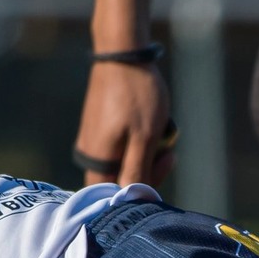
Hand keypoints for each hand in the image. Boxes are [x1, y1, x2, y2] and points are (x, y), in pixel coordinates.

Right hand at [74, 60, 174, 186]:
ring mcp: (95, 141)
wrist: (123, 55)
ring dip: (149, 155)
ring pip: (126, 163)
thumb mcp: (145, 138)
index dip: (143, 191)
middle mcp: (90, 154)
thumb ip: (137, 172)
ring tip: (162, 134)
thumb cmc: (137, 96)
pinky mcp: (101, 129)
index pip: (117, 197)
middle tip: (168, 151)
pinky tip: (153, 126)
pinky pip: (124, 147)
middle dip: (151, 170)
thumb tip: (133, 202)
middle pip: (123, 182)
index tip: (163, 166)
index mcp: (98, 161)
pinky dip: (141, 141)